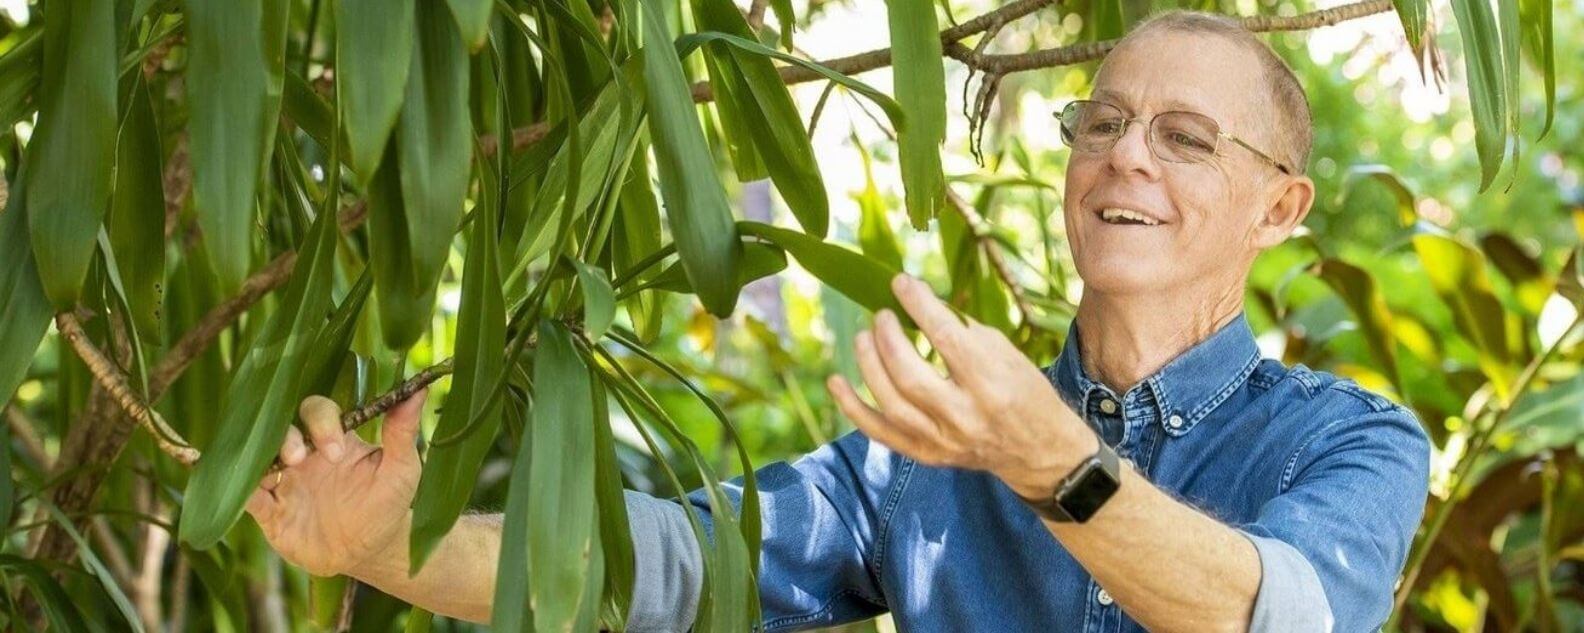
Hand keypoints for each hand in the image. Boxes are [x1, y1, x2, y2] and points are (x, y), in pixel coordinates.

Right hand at [245, 390, 426, 577]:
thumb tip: (418, 389)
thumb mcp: (402, 468)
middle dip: (285, 437)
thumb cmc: (388, 502)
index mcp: (333, 437)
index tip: (336, 450)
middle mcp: (304, 454)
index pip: (316, 411)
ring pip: (258, 458)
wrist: (372, 549)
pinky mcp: (271, 512)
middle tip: (301, 459)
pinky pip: (247, 498)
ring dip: (260, 460)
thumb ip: (402, 431)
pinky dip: (239, 493)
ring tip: (278, 472)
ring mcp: (285, 481)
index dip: (321, 423)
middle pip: (280, 427)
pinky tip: (241, 493)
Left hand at [825, 274, 1096, 499]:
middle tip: (881, 315)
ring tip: (863, 336)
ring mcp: (943, 440)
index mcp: (991, 381)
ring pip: (890, 401)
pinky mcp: (927, 455)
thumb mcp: (1004, 351)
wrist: (1038, 451)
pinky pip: (879, 433)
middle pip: (909, 373)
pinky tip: (836, 382)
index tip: (900, 282)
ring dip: (868, 363)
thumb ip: (959, 328)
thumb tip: (914, 300)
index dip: (918, 304)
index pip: (945, 336)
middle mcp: (965, 415)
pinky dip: (852, 407)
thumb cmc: (1022, 389)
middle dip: (887, 337)